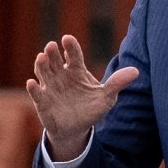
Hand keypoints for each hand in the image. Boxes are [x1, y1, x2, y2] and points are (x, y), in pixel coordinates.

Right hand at [25, 35, 138, 159]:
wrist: (76, 129)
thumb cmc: (91, 109)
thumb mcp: (107, 97)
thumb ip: (117, 83)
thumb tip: (136, 71)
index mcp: (76, 70)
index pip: (73, 55)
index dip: (70, 47)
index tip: (67, 39)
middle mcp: (61, 75)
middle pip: (55, 60)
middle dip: (52, 53)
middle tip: (51, 46)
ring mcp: (50, 87)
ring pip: (43, 72)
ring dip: (41, 65)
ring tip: (41, 58)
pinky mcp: (42, 101)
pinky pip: (36, 93)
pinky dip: (33, 88)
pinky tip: (32, 83)